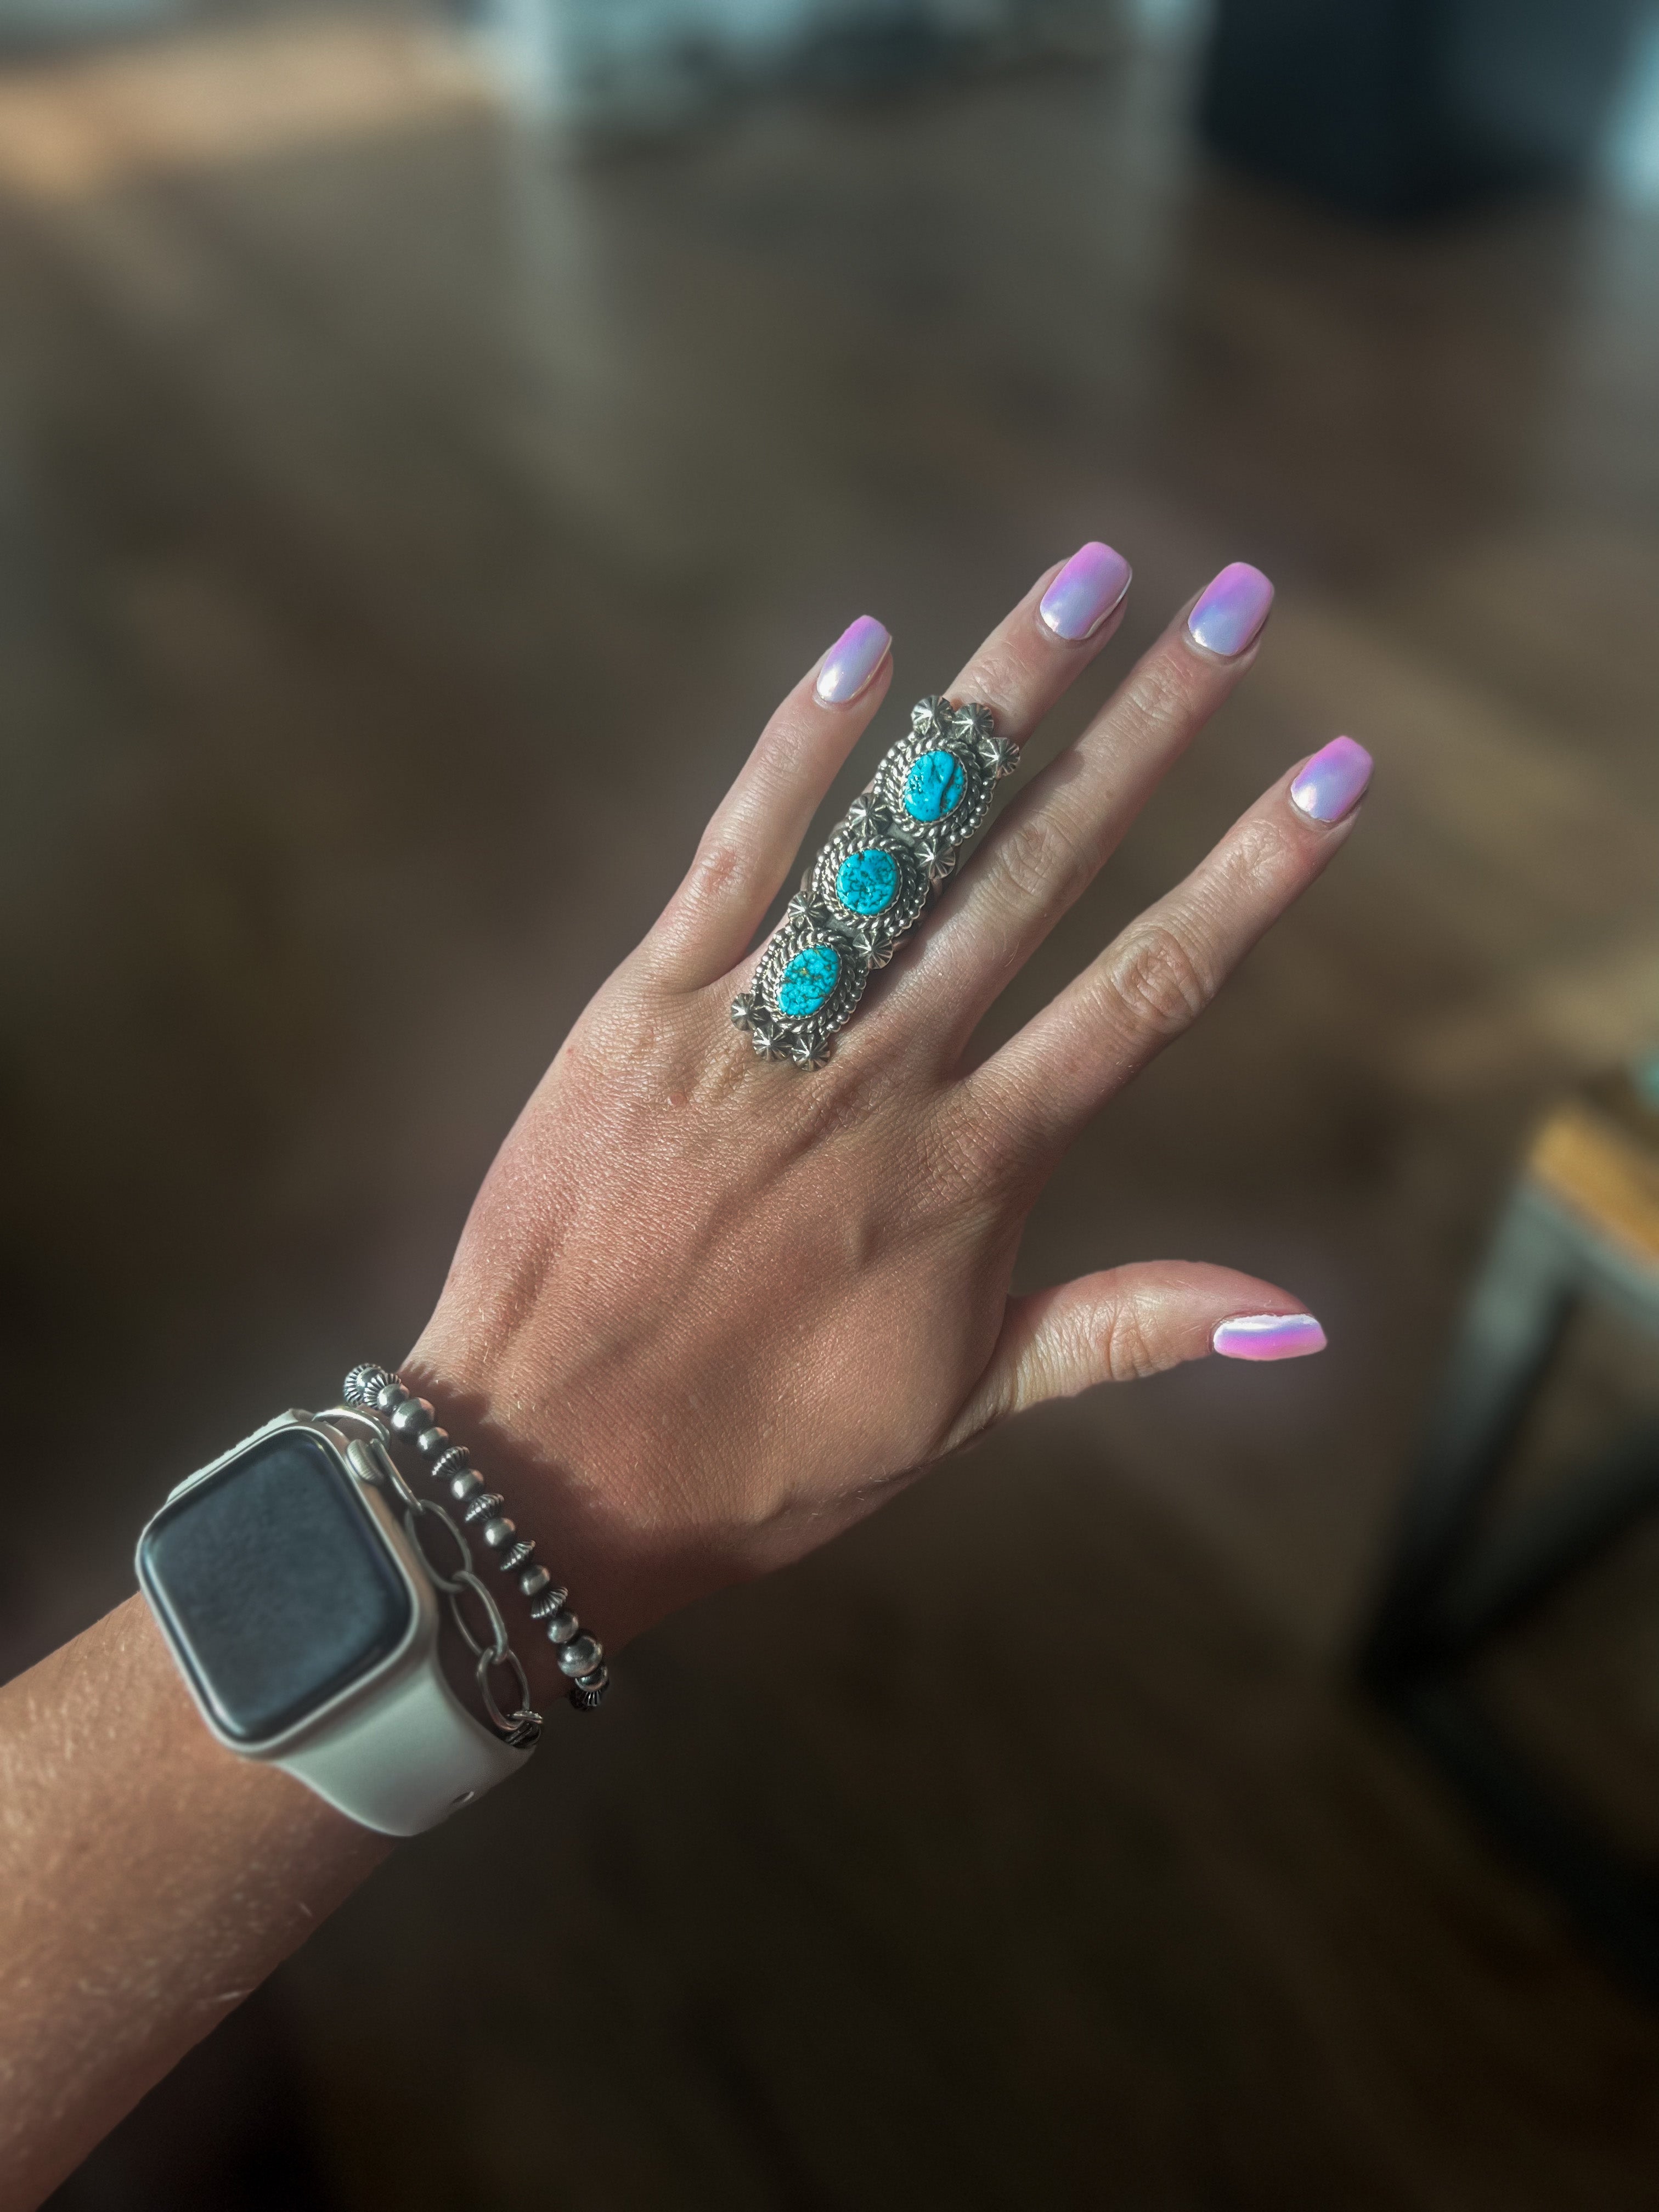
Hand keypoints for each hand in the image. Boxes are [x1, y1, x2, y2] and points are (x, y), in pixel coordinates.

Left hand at [408, 550, 1370, 1656]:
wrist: (547, 1469)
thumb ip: (1127, 1328)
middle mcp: (885, 1078)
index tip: (1333, 775)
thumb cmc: (764, 1454)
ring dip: (1001, 703)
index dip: (1250, 876)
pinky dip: (799, 752)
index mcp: (974, 1170)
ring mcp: (761, 1031)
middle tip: (1234, 609)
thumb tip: (1304, 1315)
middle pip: (1043, 872)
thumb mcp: (965, 1407)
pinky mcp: (643, 1009)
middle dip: (1150, 731)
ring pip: (903, 838)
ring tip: (1088, 585)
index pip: (1146, 990)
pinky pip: (734, 855)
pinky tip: (866, 650)